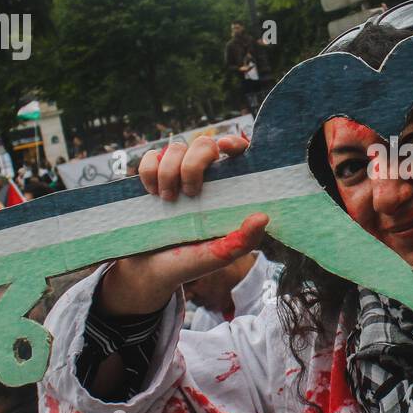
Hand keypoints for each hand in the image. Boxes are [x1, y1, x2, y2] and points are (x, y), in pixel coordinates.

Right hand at [98, 135, 268, 316]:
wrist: (149, 271)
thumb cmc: (190, 262)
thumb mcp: (220, 255)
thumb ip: (244, 239)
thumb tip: (263, 217)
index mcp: (226, 191)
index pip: (238, 153)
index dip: (235, 142)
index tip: (226, 146)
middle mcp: (204, 177)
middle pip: (203, 143)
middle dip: (194, 163)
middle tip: (189, 193)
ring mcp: (177, 174)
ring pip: (175, 147)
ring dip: (169, 172)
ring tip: (168, 200)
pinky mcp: (152, 176)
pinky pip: (151, 156)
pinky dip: (149, 170)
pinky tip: (151, 193)